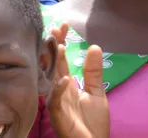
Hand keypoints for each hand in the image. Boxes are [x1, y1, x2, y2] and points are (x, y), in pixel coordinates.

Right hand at [48, 23, 108, 137]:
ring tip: (59, 47)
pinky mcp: (58, 116)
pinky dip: (59, 91)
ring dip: (53, 64)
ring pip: (50, 80)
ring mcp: (56, 102)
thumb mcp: (96, 93)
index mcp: (66, 84)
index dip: (61, 43)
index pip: (62, 59)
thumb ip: (94, 72)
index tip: (63, 25)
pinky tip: (66, 80)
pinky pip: (55, 102)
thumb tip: (94, 46)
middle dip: (53, 47)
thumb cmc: (92, 123)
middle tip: (54, 28)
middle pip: (53, 65)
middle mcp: (58, 90)